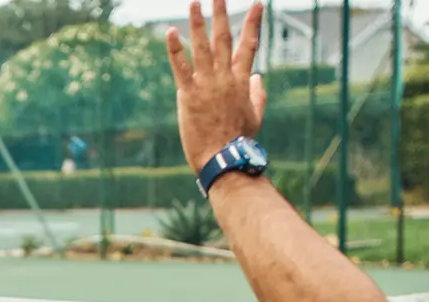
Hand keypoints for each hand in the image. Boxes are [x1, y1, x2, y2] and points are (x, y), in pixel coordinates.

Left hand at [166, 0, 267, 172]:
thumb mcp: (256, 115)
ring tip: (193, 2)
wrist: (225, 158)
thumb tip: (258, 76)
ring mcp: (207, 84)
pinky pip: (181, 67)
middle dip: (221, 14)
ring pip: (203, 47)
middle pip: (224, 38)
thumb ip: (258, 94)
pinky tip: (170, 32)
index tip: (257, 3)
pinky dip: (175, 49)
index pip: (249, 45)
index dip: (253, 23)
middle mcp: (225, 77)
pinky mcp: (189, 95)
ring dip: (197, 23)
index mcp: (242, 81)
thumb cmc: (240, 140)